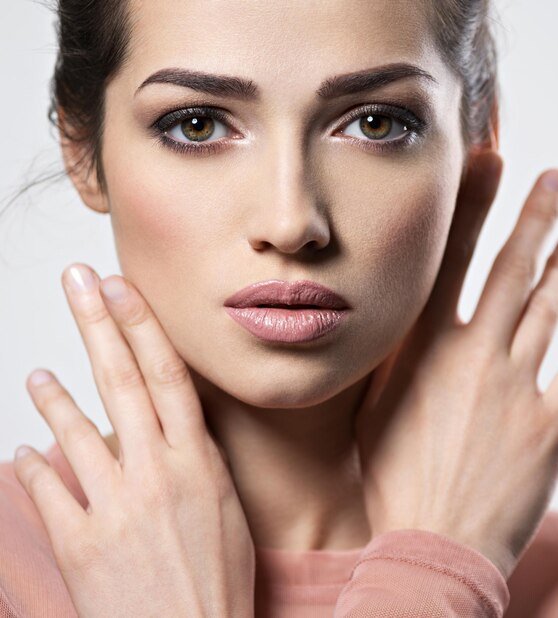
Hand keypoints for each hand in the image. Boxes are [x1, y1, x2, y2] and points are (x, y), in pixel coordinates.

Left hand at [12, 265, 254, 616]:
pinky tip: (24, 453)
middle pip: (122, 383)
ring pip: (75, 433)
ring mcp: (114, 508)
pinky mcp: (80, 545)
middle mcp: (155, 474)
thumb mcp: (225, 507)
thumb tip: (171, 427)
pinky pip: (47, 494)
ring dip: (53, 398)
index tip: (122, 288)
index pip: (167, 376)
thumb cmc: (218, 580)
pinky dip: (32, 469)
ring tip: (37, 374)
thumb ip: (194, 460)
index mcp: (196, 463)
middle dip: (98, 324)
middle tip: (79, 283)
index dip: (142, 326)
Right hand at [353, 152, 557, 579]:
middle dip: (535, 218)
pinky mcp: (551, 427)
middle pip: (514, 272)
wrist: (434, 543)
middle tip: (555, 179)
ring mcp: (520, 389)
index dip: (475, 206)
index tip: (493, 162)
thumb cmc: (394, 477)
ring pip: (551, 314)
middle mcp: (478, 357)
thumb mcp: (376, 409)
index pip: (456, 259)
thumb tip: (410, 329)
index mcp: (430, 350)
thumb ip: (396, 362)